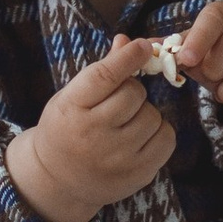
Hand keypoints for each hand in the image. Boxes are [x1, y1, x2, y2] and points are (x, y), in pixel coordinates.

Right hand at [6, 37, 177, 221]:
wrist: (56, 180)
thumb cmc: (66, 129)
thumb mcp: (72, 97)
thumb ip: (101, 71)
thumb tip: (126, 41)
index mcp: (71, 109)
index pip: (104, 76)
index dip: (127, 58)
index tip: (143, 46)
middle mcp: (93, 135)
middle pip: (133, 94)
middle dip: (133, 90)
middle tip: (120, 101)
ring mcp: (116, 158)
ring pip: (152, 116)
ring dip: (145, 113)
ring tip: (127, 122)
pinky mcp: (137, 174)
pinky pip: (166, 139)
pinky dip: (159, 132)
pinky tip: (141, 137)